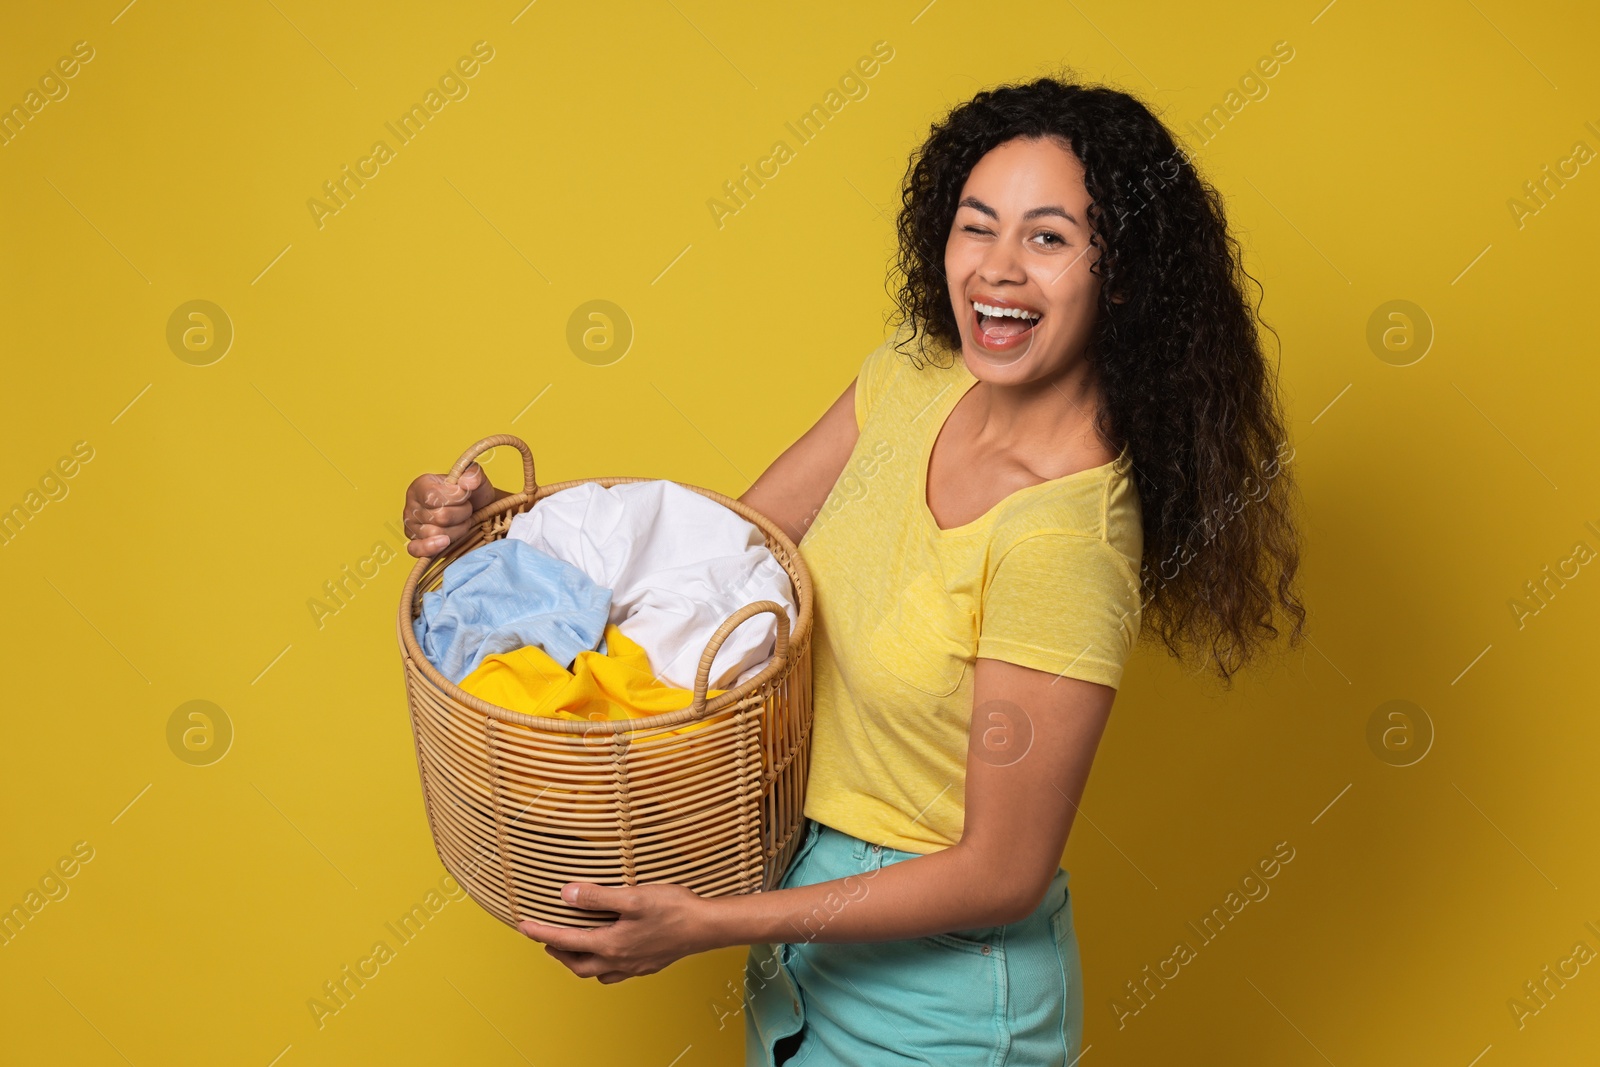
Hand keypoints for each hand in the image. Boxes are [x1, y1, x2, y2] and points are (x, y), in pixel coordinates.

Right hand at [401, 464, 499, 557]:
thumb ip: (473, 474)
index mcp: (422, 485)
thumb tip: (468, 483)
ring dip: (457, 530)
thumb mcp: (476, 479)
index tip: (466, 494)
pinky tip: (444, 542)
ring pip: (435, 534)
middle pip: (440, 517)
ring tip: (461, 521)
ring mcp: (412, 526)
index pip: (434, 496)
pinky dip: (431, 548)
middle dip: (462, 514)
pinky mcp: (415, 543)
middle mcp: (412, 505)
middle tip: (466, 509)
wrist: (477, 512)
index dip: (456, 497)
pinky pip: (416, 549)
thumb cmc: (473, 495)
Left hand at [518, 882, 714, 983]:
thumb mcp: (632, 897)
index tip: (523, 926)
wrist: (707, 927)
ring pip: (597, 973)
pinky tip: (610, 952)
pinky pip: (616, 973)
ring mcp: (635, 966)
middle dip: (557, 953)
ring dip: (579, 962)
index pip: (565, 942)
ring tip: (573, 948)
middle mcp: (619, 960)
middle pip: (577, 964)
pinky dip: (602, 965)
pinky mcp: (649, 965)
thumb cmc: (674, 909)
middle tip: (546, 939)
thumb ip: (597, 897)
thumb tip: (566, 895)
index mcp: (611, 944)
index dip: (541, 933)